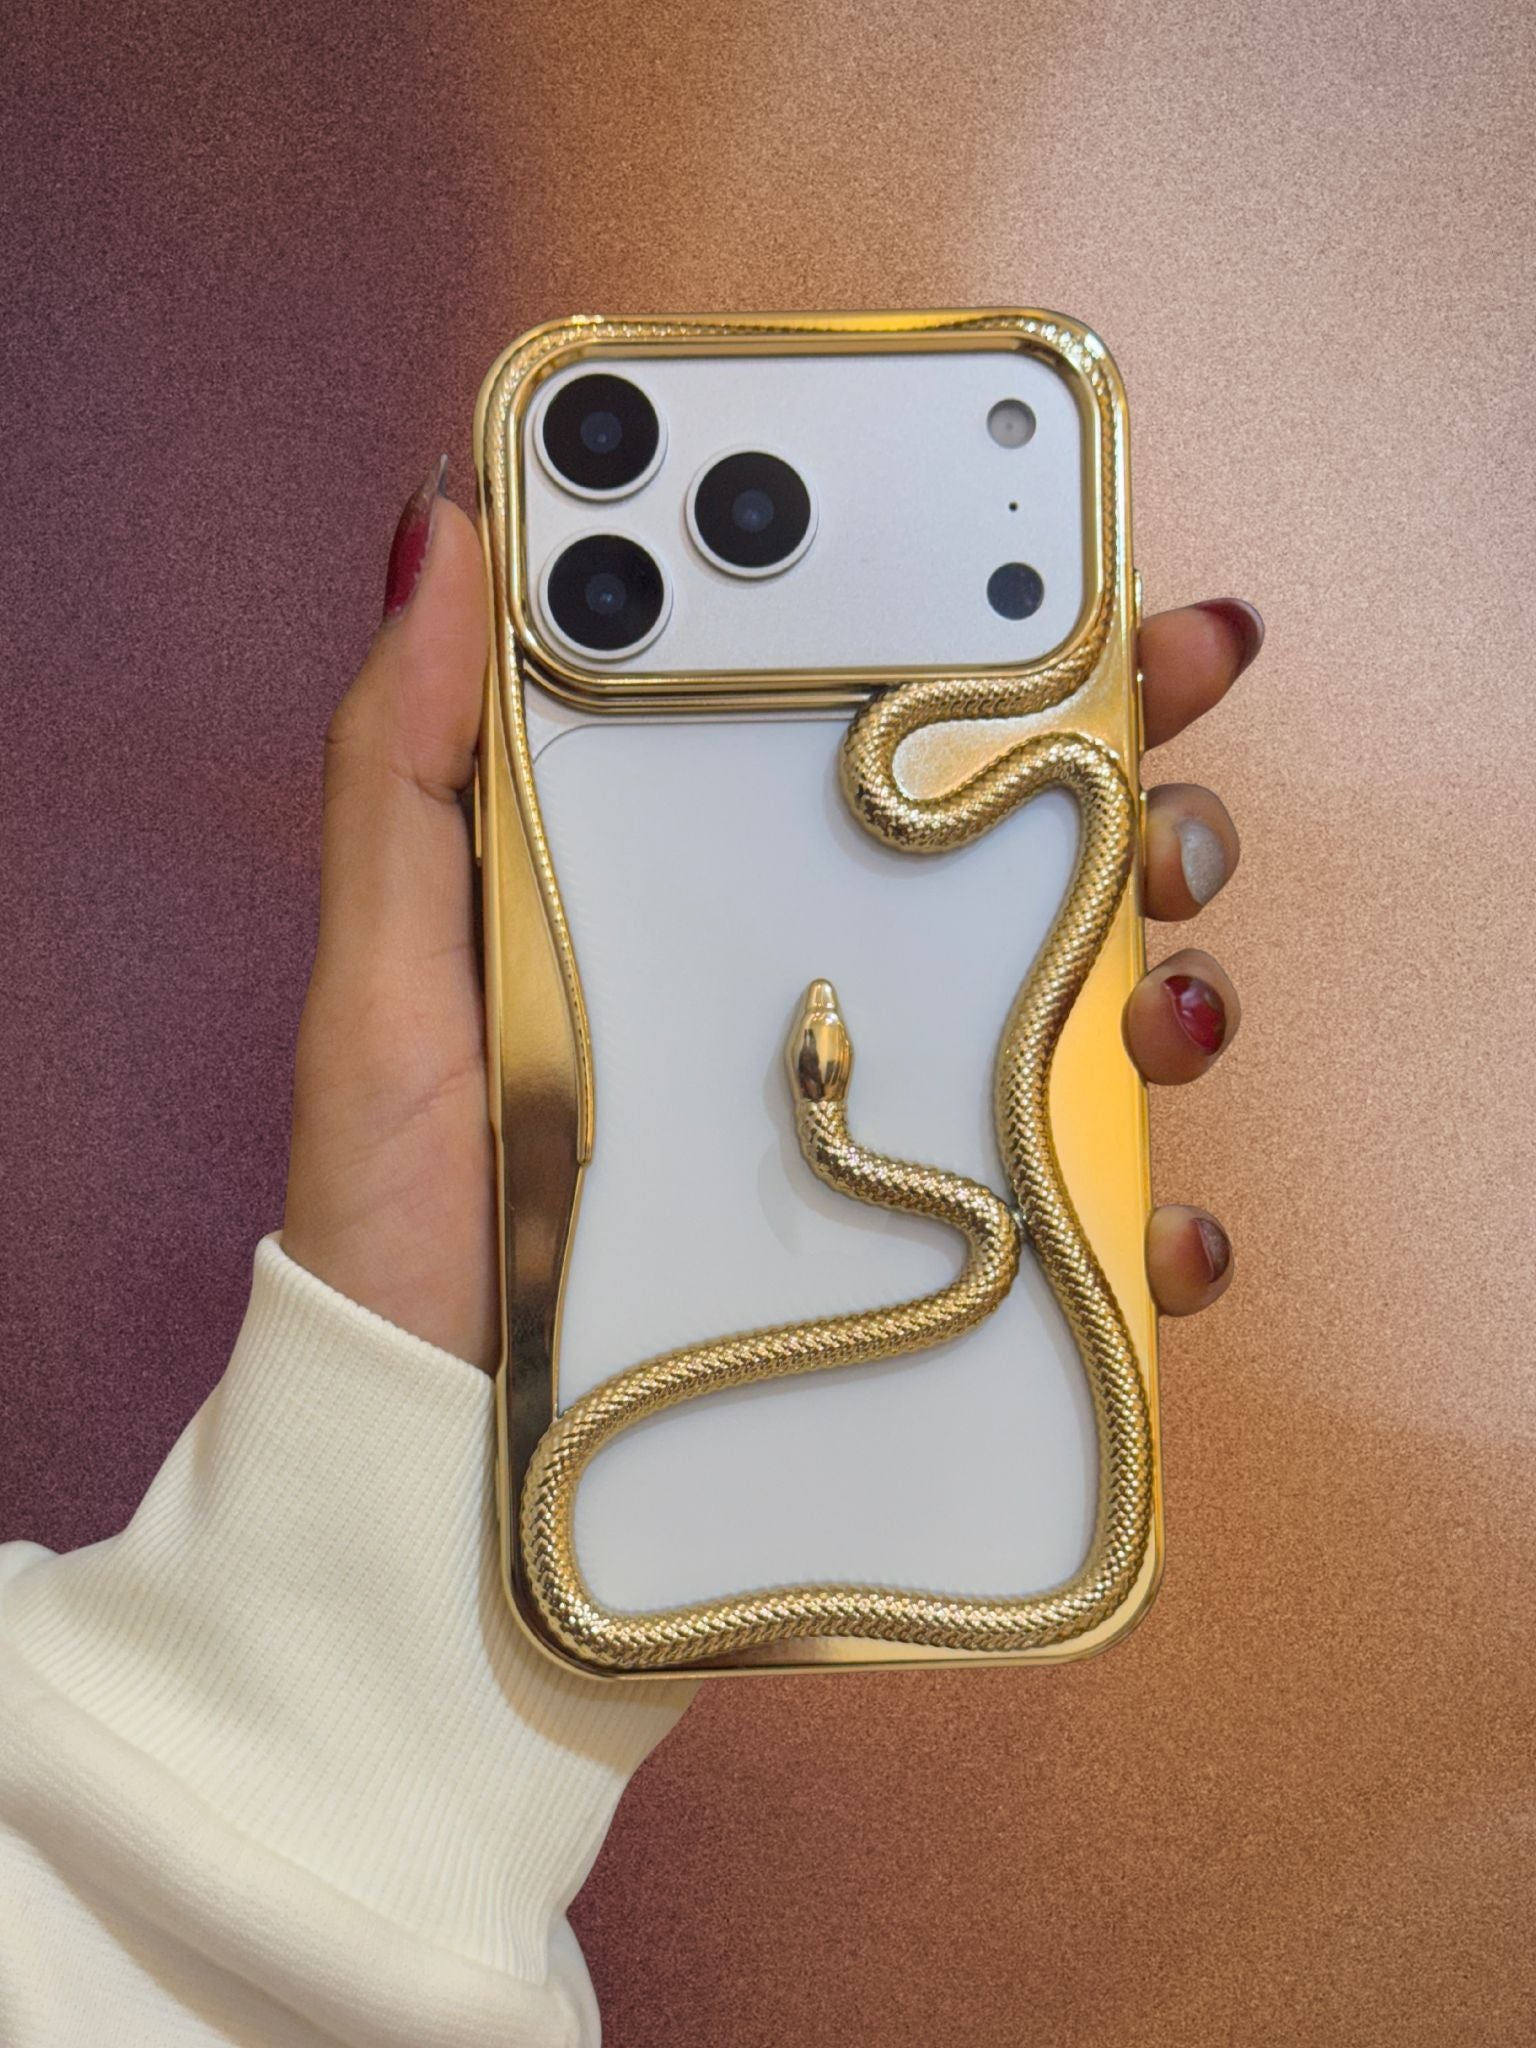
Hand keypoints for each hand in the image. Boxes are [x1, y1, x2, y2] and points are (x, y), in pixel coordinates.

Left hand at [282, 465, 1257, 1368]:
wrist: (433, 1459)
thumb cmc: (402, 1209)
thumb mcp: (389, 970)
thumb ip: (406, 762)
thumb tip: (450, 526)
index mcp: (726, 893)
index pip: (883, 732)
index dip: (999, 640)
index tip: (1081, 570)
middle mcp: (839, 996)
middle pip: (1035, 859)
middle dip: (1143, 783)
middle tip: (1167, 756)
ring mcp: (900, 1136)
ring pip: (1096, 1022)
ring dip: (1178, 981)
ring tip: (1160, 995)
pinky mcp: (938, 1277)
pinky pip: (1091, 1237)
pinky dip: (1166, 1231)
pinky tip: (1161, 1235)